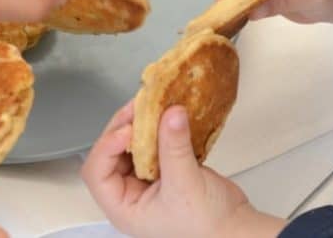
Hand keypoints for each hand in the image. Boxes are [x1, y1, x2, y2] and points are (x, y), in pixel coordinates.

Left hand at [82, 102, 286, 237]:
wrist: (234, 227)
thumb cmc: (206, 225)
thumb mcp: (186, 185)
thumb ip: (175, 147)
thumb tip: (170, 113)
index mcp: (123, 207)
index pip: (97, 172)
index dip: (107, 147)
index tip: (128, 129)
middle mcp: (130, 192)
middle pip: (111, 152)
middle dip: (124, 128)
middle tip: (139, 107)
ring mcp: (147, 178)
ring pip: (132, 144)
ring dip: (141, 124)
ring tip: (153, 106)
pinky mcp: (164, 166)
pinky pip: (153, 141)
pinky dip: (158, 126)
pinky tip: (167, 114)